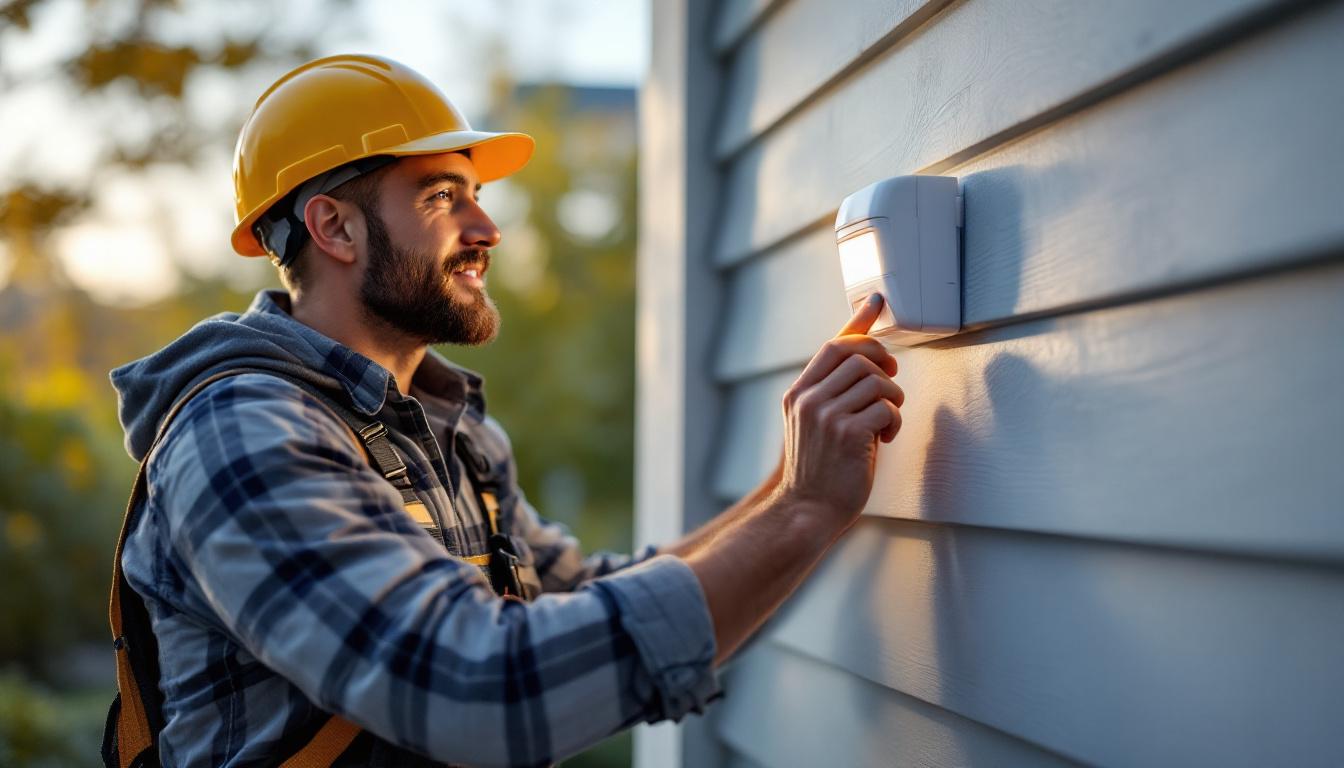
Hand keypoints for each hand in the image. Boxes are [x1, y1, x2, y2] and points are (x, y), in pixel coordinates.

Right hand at [775, 293, 903, 530]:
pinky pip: (886, 409)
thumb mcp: (813, 422)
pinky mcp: (848, 435)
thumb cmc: (817, 467)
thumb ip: (830, 390)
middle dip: (885, 366)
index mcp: (798, 394)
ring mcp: (826, 416)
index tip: (877, 303)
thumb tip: (855, 359)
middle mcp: (809, 400)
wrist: (806, 510)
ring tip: (885, 421)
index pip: (834, 345)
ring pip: (876, 381)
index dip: (861, 325)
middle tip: (890, 388)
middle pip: (859, 356)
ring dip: (892, 399)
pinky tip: (883, 440)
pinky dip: (893, 422)